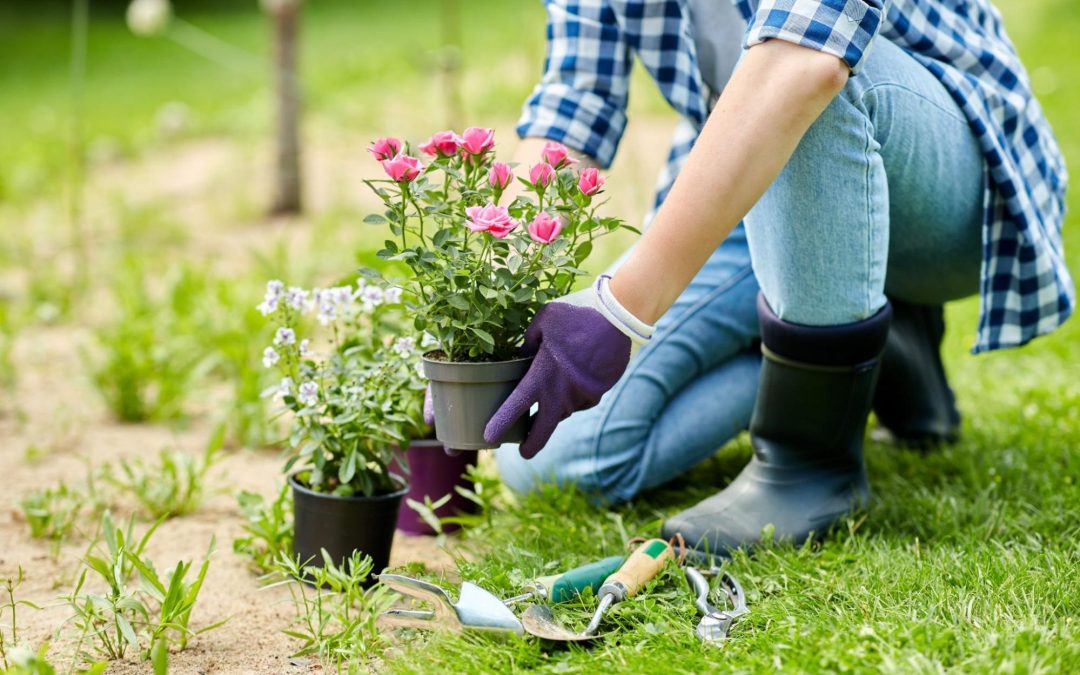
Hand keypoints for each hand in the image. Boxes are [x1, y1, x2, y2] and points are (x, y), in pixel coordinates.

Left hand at [484, 276, 654, 458]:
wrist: (619, 318)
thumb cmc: (576, 315)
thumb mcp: (543, 322)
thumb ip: (529, 343)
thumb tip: (523, 354)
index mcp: (542, 375)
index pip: (515, 406)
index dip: (500, 424)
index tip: (489, 436)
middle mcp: (561, 393)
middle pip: (543, 430)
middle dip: (531, 445)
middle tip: (524, 451)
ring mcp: (581, 397)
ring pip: (562, 412)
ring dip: (553, 410)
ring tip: (548, 400)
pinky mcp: (598, 394)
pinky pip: (580, 401)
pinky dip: (572, 395)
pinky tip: (573, 380)